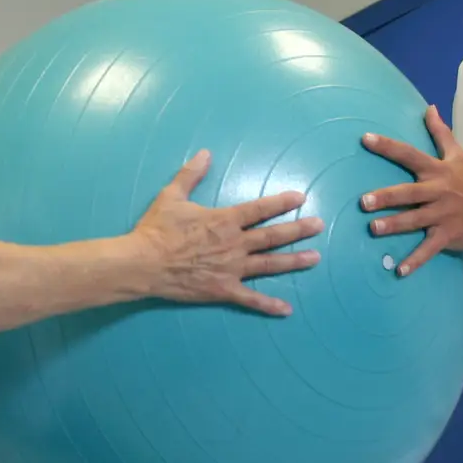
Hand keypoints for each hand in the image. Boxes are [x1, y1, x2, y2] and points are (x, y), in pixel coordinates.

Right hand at [132, 150, 323, 314]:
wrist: (143, 263)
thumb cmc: (157, 229)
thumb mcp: (172, 196)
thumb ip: (191, 174)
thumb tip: (205, 153)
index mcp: (224, 220)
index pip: (260, 209)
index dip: (281, 202)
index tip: (300, 197)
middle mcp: (234, 244)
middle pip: (273, 236)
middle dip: (298, 229)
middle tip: (319, 224)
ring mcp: (232, 269)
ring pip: (269, 264)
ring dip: (294, 261)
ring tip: (315, 257)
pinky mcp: (223, 290)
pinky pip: (250, 299)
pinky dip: (269, 305)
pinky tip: (286, 309)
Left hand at [360, 106, 462, 275]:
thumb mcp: (458, 155)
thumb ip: (441, 133)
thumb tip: (429, 107)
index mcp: (437, 171)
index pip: (409, 154)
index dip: (388, 146)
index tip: (366, 139)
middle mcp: (438, 192)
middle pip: (409, 193)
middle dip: (387, 197)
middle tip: (364, 202)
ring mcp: (441, 215)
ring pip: (415, 221)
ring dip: (394, 226)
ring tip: (374, 229)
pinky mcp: (446, 236)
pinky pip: (428, 249)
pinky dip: (415, 261)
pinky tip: (398, 271)